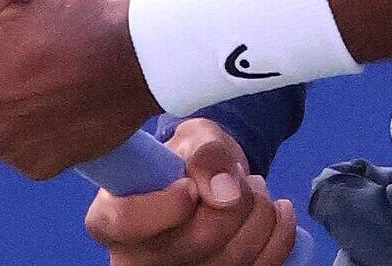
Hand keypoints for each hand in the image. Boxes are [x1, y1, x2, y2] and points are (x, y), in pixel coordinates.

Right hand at [85, 117, 297, 265]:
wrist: (210, 185)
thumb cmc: (189, 159)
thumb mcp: (194, 138)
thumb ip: (205, 154)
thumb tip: (225, 191)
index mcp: (112, 217)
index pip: (127, 221)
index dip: (164, 206)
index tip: (188, 187)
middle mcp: (137, 258)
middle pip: (200, 238)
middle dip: (235, 197)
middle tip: (235, 177)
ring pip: (236, 255)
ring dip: (258, 211)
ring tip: (249, 189)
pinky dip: (279, 233)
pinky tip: (274, 211)